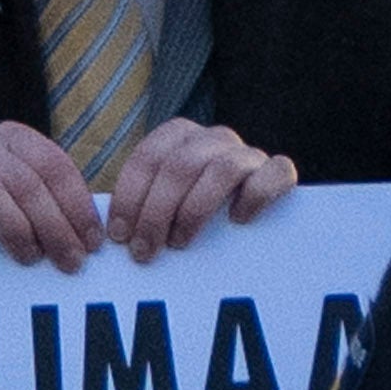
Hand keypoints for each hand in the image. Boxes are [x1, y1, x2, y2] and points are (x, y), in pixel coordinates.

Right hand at [0, 123, 104, 264]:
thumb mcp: (17, 187)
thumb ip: (47, 200)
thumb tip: (87, 237)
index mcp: (17, 138)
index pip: (55, 167)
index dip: (77, 206)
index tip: (90, 242)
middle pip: (27, 182)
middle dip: (54, 226)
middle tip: (69, 261)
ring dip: (15, 227)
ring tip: (30, 257)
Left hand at [96, 115, 295, 257]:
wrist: (247, 223)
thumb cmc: (188, 218)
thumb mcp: (158, 209)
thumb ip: (138, 211)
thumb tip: (112, 238)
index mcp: (180, 137)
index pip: (149, 156)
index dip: (130, 197)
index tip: (119, 236)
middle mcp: (215, 138)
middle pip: (181, 165)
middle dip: (156, 212)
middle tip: (144, 251)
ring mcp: (249, 153)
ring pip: (223, 169)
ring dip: (195, 210)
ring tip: (181, 242)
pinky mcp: (279, 172)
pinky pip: (274, 173)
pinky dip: (255, 196)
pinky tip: (238, 220)